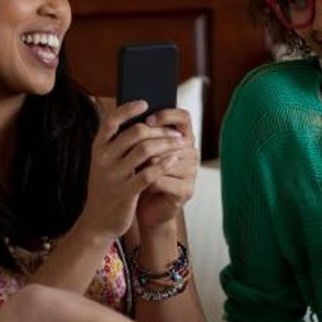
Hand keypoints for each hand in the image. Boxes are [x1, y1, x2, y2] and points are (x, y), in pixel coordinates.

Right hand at [77, 101, 189, 240]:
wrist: (97, 222)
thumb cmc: (108, 188)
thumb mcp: (105, 164)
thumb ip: (118, 145)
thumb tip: (144, 122)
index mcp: (97, 148)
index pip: (111, 121)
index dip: (129, 109)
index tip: (146, 103)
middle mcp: (102, 159)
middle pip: (135, 133)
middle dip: (160, 130)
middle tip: (176, 132)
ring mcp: (113, 176)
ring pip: (145, 150)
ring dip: (166, 144)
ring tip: (180, 144)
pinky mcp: (125, 192)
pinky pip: (148, 173)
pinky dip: (164, 164)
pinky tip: (174, 160)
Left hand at [134, 107, 199, 231]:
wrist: (146, 206)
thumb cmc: (142, 174)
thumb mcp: (141, 152)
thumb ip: (141, 135)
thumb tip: (129, 117)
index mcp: (183, 138)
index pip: (183, 117)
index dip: (167, 115)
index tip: (147, 119)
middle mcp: (192, 152)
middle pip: (169, 140)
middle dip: (146, 147)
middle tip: (130, 155)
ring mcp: (192, 172)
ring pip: (162, 161)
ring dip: (144, 166)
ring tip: (135, 172)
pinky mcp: (186, 190)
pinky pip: (161, 180)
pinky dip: (147, 183)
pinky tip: (143, 186)